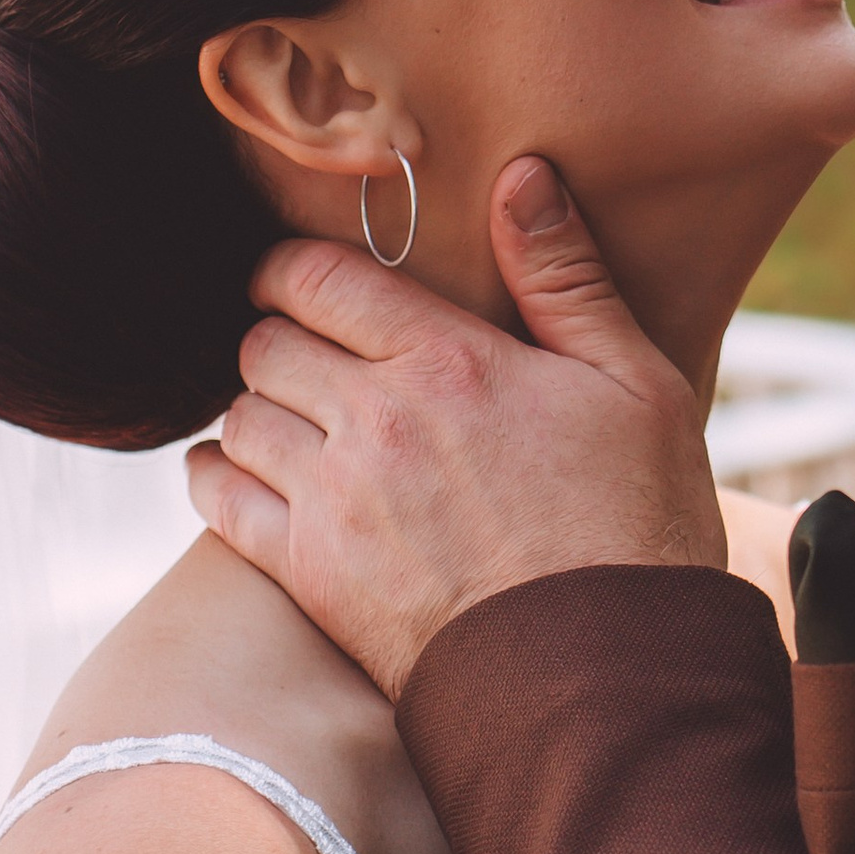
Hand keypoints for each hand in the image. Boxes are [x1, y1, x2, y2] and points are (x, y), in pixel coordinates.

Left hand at [186, 157, 724, 695]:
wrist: (607, 677)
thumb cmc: (636, 525)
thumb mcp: (634, 383)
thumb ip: (565, 277)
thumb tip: (520, 177)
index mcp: (447, 360)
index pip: (316, 278)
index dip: (294, 271)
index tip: (301, 284)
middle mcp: (375, 421)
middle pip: (265, 343)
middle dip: (279, 337)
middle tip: (306, 354)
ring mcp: (334, 500)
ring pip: (239, 416)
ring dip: (256, 408)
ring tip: (289, 418)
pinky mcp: (311, 573)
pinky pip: (219, 502)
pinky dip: (218, 477)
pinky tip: (243, 473)